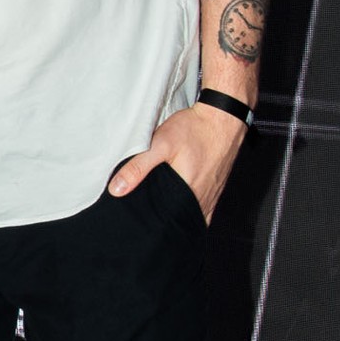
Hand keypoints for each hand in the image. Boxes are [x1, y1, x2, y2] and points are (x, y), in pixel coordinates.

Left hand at [107, 100, 242, 222]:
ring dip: (176, 214)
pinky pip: (201, 208)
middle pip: (177, 219)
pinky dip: (190, 209)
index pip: (165, 221)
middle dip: (161, 220)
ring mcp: (211, 195)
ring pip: (190, 214)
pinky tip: (179, 204)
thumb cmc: (196, 129)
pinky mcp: (216, 189)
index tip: (139, 221)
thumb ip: (138, 167)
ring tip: (160, 209)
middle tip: (146, 215)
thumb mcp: (161, 144)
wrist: (222, 117)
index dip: (151, 223)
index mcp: (188, 193)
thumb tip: (117, 189)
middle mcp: (202, 198)